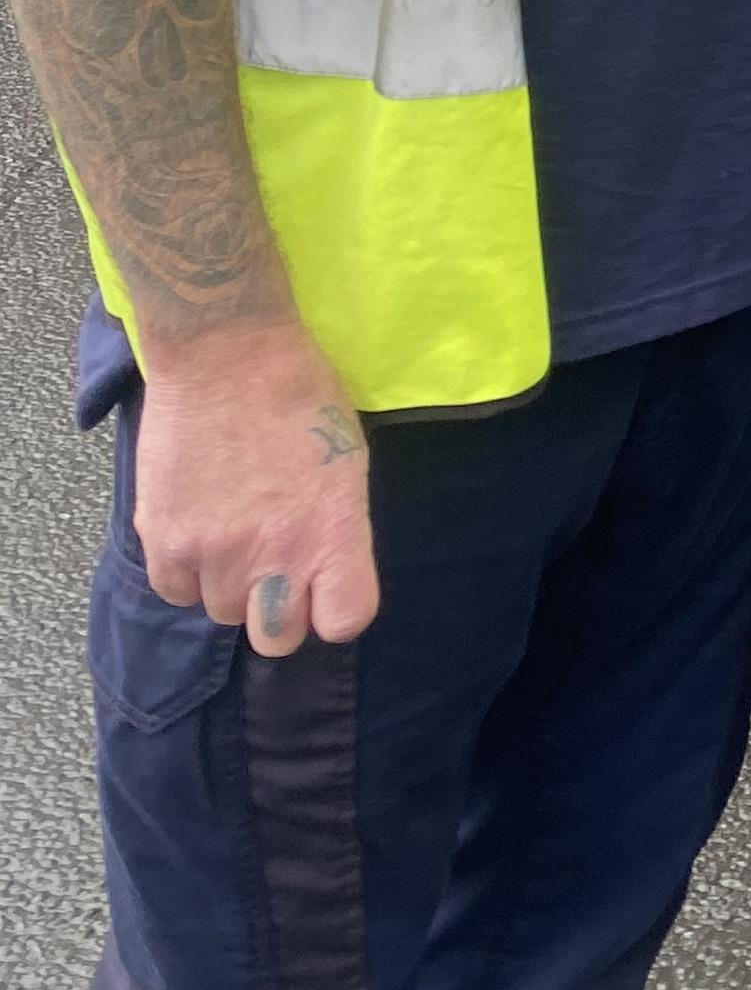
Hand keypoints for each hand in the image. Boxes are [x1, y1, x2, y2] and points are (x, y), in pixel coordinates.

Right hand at [132, 320, 376, 653]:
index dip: (335, 609)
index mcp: (334, 529)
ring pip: (222, 611)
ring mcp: (216, 553)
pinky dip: (186, 569)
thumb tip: (323, 573)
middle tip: (273, 567)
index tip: (328, 591)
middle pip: (277, 637)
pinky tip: (197, 526)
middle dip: (279, 610)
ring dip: (229, 582)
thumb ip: (337, 526)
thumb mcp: (347, 459)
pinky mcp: (164, 542)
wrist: (225, 352)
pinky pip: (176, 591)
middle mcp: (277, 553)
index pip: (344, 620)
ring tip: (232, 527)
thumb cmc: (300, 394)